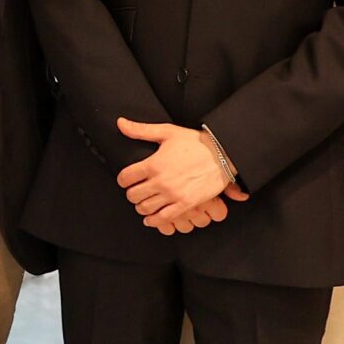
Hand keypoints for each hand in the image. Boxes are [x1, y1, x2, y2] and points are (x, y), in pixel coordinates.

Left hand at [116, 117, 243, 228]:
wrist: (223, 154)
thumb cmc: (196, 142)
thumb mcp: (167, 132)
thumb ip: (140, 130)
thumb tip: (120, 123)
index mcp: (153, 164)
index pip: (125, 178)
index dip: (123, 179)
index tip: (127, 179)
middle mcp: (161, 181)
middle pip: (132, 195)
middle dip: (132, 193)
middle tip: (136, 190)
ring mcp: (173, 194)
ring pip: (145, 208)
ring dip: (141, 206)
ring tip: (144, 202)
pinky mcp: (185, 204)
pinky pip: (163, 218)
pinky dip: (154, 221)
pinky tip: (151, 218)